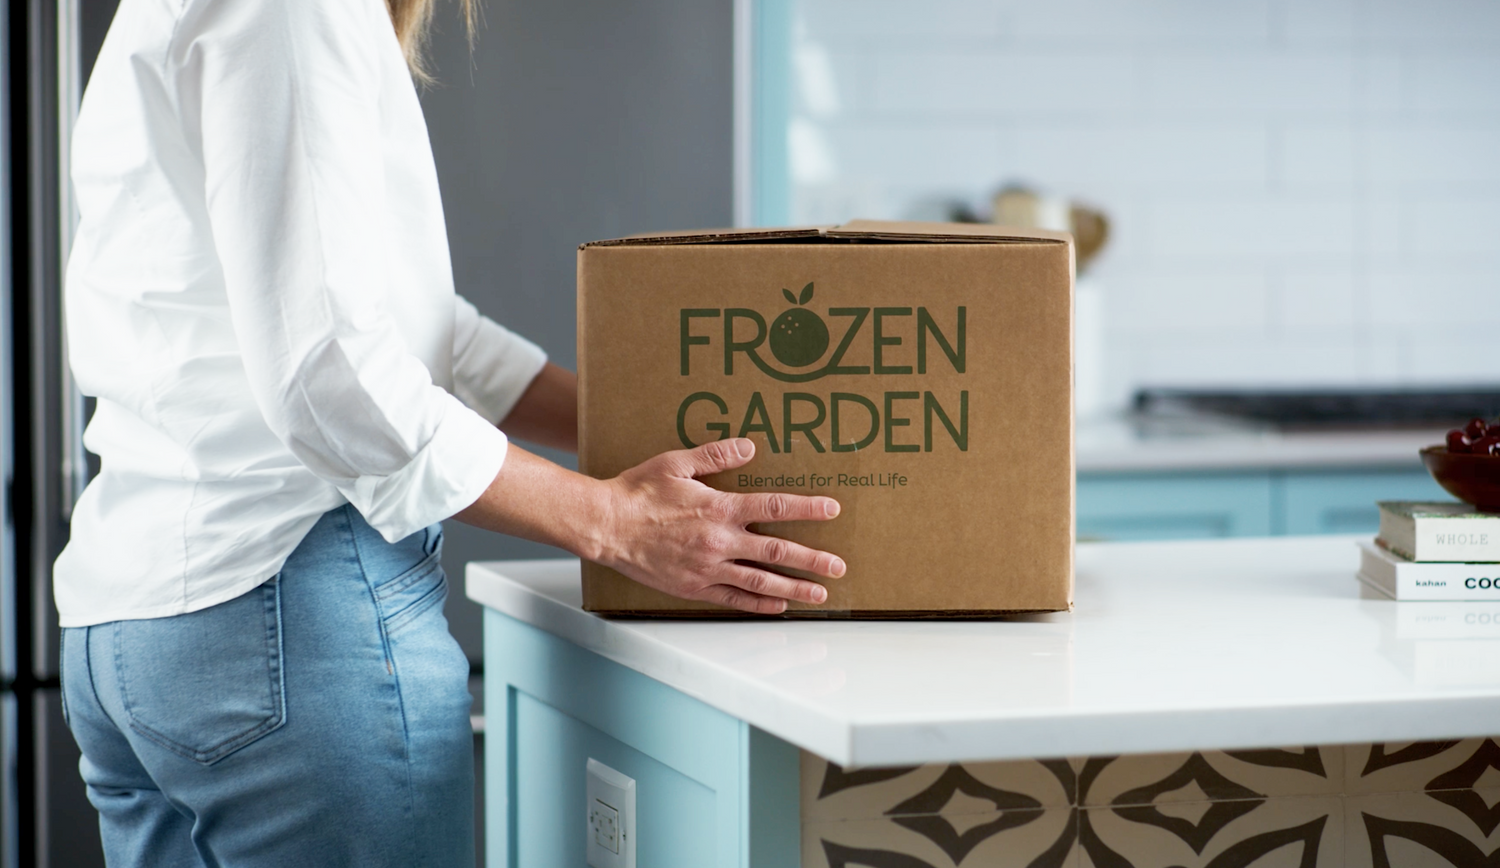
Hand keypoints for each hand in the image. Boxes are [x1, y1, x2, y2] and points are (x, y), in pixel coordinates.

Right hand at [598, 438, 844, 613]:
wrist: (606, 526)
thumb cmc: (638, 491)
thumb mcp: (676, 463)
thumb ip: (716, 455)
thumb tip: (749, 447)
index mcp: (719, 508)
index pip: (774, 507)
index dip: (807, 509)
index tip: (832, 509)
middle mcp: (719, 541)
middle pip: (777, 552)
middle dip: (812, 560)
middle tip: (839, 567)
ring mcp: (708, 568)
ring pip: (760, 581)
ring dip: (794, 588)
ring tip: (820, 595)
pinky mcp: (693, 587)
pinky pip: (733, 599)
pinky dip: (758, 604)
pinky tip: (778, 606)